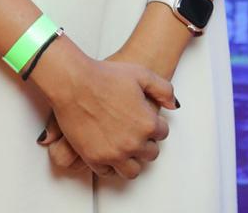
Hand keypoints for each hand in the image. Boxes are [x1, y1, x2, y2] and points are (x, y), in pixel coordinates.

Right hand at [33, 43, 177, 180]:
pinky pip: (109, 172)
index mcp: (147, 123)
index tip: (146, 120)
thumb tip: (173, 105)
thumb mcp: (141, 74)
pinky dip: (110, 164)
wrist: (74, 83)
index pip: (163, 134)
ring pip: (133, 170)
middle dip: (146, 143)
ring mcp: (114, 153)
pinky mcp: (95, 159)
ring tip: (124, 147)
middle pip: (150, 154)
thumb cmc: (104, 76)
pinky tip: (108, 150)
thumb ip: (163, 89)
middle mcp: (133, 142)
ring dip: (131, 159)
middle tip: (135, 133)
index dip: (155, 125)